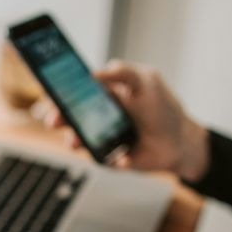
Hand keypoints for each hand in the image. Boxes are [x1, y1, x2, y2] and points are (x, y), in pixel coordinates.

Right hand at [45, 60, 210, 181]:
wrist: (181, 143)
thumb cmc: (164, 109)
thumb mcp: (147, 81)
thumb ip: (122, 72)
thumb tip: (92, 73)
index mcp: (104, 94)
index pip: (75, 90)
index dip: (59, 92)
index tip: (50, 94)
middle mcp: (99, 116)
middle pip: (70, 115)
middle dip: (58, 117)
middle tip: (53, 120)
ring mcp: (102, 138)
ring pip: (78, 139)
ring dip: (74, 140)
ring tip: (75, 142)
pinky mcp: (109, 158)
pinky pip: (100, 159)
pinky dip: (108, 158)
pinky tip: (122, 155)